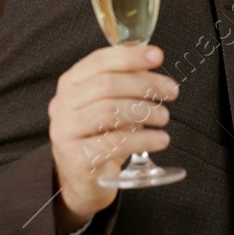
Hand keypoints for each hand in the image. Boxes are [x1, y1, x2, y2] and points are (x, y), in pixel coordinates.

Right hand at [49, 44, 177, 233]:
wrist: (82, 178)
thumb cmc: (101, 134)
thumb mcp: (110, 105)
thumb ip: (126, 85)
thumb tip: (154, 68)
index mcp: (70, 84)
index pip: (98, 61)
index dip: (129, 56)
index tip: (157, 56)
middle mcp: (62, 105)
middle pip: (106, 85)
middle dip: (144, 85)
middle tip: (171, 92)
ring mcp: (65, 132)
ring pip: (109, 112)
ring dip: (145, 111)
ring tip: (164, 117)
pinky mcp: (76, 158)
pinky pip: (114, 144)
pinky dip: (143, 139)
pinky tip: (161, 139)